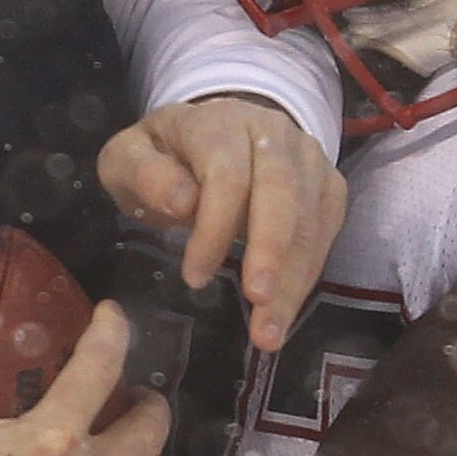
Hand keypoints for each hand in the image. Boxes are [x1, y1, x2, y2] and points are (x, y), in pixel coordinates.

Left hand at [99, 94, 349, 351]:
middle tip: (257, 305)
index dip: (214, 229)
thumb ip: (144, 175)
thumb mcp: (129, 158)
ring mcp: (307, 157)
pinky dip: (306, 276)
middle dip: (272, 252)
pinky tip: (285, 311)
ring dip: (292, 279)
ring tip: (269, 333)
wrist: (212, 135)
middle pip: (282, 191)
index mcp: (218, 122)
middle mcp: (272, 131)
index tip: (194, 279)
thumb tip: (183, 201)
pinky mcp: (327, 185)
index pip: (228, 174)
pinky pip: (326, 232)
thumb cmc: (163, 157)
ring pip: (310, 216)